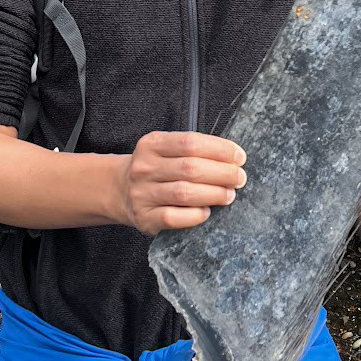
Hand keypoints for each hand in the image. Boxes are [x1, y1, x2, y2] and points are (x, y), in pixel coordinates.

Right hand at [117, 131, 245, 235]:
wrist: (121, 190)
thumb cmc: (157, 169)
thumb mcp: (167, 150)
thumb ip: (194, 151)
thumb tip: (233, 159)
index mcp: (152, 144)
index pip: (190, 142)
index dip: (219, 149)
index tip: (239, 157)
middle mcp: (144, 167)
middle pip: (190, 168)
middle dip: (222, 173)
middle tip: (239, 178)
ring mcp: (142, 193)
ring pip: (184, 193)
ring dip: (214, 194)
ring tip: (229, 195)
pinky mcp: (145, 217)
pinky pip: (174, 218)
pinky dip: (195, 215)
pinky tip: (206, 212)